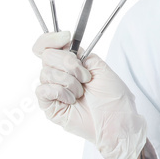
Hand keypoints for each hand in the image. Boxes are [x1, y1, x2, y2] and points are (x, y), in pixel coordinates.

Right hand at [32, 31, 146, 158]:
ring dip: (69, 82)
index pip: (48, 45)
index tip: (65, 37)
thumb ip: (82, 54)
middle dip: (69, 64)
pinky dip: (60, 92)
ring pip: (46, 73)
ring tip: (81, 93)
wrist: (116, 121)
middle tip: (85, 78)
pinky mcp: (49, 105)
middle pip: (47, 56)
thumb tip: (67, 45)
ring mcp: (53, 89)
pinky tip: (71, 101)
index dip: (51, 38)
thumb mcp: (101, 68)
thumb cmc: (113, 98)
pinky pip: (42, 90)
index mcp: (72, 63)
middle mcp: (60, 74)